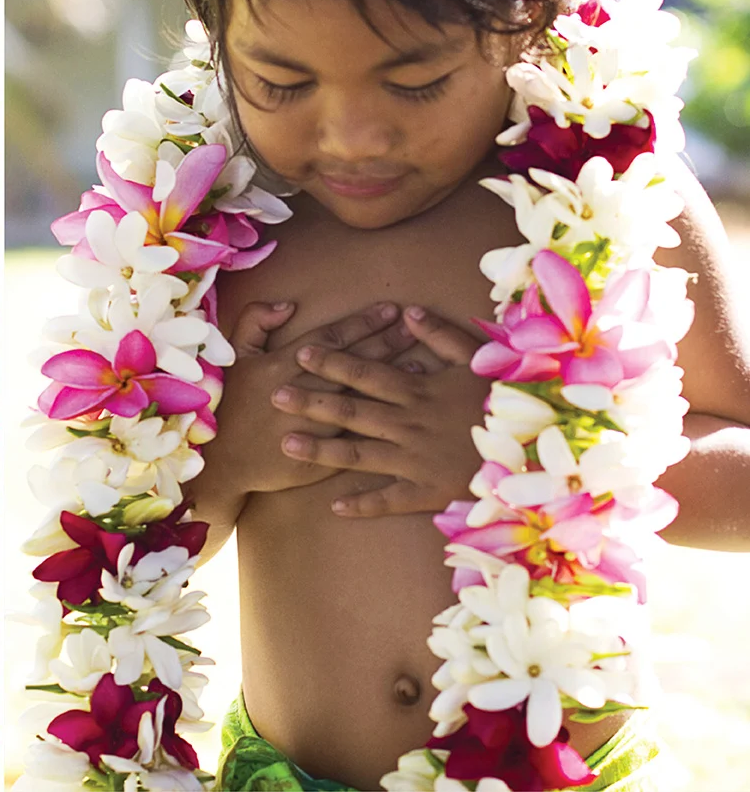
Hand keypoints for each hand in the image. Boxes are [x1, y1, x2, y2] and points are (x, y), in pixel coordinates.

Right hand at [198, 300, 422, 497]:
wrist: (222, 460)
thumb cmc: (228, 403)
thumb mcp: (234, 355)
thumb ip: (256, 322)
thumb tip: (287, 305)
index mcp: (282, 366)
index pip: (331, 340)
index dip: (362, 324)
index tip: (391, 310)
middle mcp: (303, 393)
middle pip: (354, 365)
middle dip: (387, 343)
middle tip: (417, 327)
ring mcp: (315, 425)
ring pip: (361, 398)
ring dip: (392, 381)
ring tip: (422, 362)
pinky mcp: (322, 454)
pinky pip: (358, 435)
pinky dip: (381, 421)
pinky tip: (404, 409)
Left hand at [272, 305, 490, 516]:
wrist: (541, 449)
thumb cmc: (511, 400)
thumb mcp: (480, 359)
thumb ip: (442, 336)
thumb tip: (408, 312)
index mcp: (419, 391)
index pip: (365, 373)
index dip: (332, 362)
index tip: (300, 352)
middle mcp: (410, 424)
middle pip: (351, 411)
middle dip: (311, 402)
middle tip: (274, 395)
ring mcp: (416, 459)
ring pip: (359, 454)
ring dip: (321, 449)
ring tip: (287, 443)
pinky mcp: (429, 491)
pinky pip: (390, 500)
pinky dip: (363, 504)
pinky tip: (333, 505)